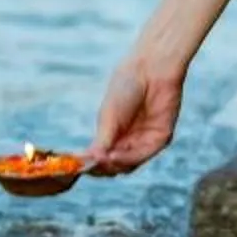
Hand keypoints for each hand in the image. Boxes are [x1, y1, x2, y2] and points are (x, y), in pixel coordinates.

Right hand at [85, 49, 185, 175]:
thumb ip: (103, 139)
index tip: (77, 167)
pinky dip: (128, 158)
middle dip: (102, 168)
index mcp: (113, 133)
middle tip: (92, 165)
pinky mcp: (160, 138)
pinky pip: (144, 154)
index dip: (90, 164)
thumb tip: (92, 159)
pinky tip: (115, 154)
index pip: (101, 157)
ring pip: (129, 165)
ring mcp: (144, 140)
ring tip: (104, 158)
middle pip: (115, 166)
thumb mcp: (109, 114)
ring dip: (115, 164)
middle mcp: (129, 140)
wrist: (151, 69)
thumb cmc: (126, 86)